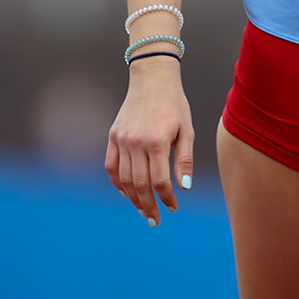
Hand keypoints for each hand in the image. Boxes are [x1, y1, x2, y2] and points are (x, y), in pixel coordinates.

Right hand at [106, 57, 194, 226]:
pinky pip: (111, 166)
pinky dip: (117, 182)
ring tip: (143, 210)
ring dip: (133, 198)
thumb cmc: (174, 105)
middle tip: (155, 220)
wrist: (152, 78)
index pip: (160, 181)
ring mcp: (121, 139)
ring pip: (124, 179)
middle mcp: (136, 142)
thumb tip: (184, 187)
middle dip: (148, 206)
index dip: (166, 198)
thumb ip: (184, 160)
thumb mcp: (187, 130)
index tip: (173, 207)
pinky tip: (126, 193)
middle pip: (140, 185)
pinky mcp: (113, 136)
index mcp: (156, 141)